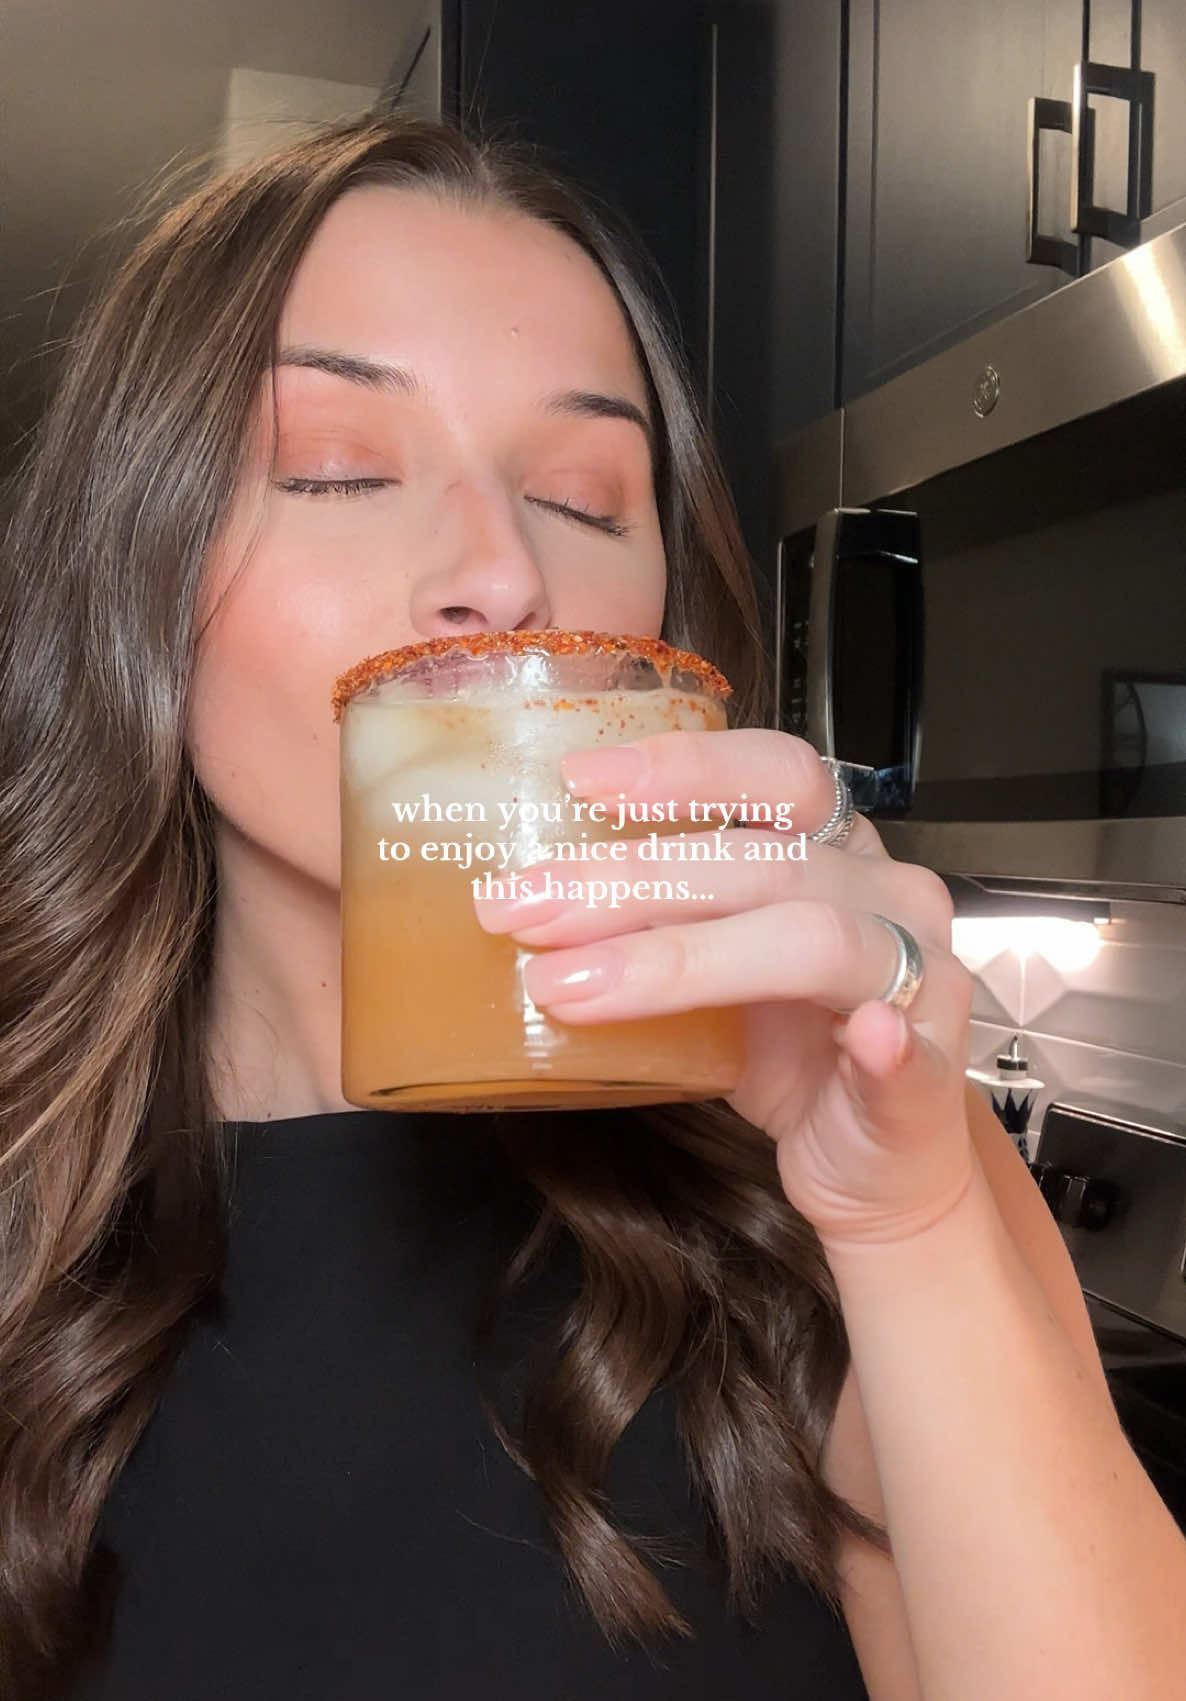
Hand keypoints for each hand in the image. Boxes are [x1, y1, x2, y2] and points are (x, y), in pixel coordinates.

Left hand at [471, 728, 975, 1250]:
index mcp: (836, 854)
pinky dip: (889, 1047)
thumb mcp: (713, 974)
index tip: (578, 780)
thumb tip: (520, 900)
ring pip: (816, 943)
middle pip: (765, 862)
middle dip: (629, 880)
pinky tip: (865, 1040)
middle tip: (520, 908)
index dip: (684, 770)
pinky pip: (912, 1055)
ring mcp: (922, 986)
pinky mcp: (930, 1085)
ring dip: (682, 960)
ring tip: (572, 987)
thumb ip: (653, 926)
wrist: (875, 1171)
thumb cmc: (792, 1055)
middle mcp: (888, 899)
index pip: (775, 776)